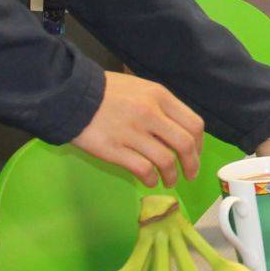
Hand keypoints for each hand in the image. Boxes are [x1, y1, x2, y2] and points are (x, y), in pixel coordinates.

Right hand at [71, 72, 203, 186]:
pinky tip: (150, 181)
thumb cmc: (106, 91)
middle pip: (185, 144)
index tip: (195, 154)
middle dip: (192, 164)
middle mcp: (150, 114)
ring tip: (169, 181)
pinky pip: (143, 169)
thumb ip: (160, 107)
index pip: (193, 124)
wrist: (70, 94)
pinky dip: (151, 178)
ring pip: (166, 160)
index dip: (199, 144)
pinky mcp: (114, 149)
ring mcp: (132, 132)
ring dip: (172, 175)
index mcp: (160, 97)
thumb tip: (175, 132)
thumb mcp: (140, 89)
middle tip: (190, 174)